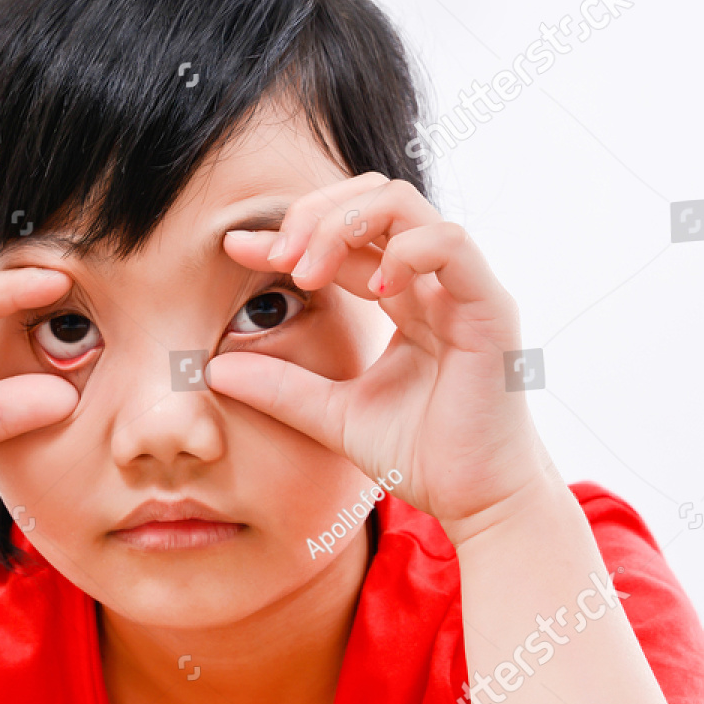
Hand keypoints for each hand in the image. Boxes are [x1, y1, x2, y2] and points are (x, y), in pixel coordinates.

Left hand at [209, 173, 555, 545]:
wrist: (478, 503)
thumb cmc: (423, 458)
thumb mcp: (332, 416)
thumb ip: (280, 388)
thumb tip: (213, 369)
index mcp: (403, 299)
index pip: (340, 242)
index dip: (287, 236)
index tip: (236, 248)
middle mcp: (433, 282)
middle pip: (371, 199)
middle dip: (314, 215)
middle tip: (278, 256)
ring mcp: (463, 288)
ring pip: (404, 204)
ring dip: (345, 224)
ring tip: (310, 270)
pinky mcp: (489, 306)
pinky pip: (450, 242)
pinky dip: (404, 251)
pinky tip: (373, 288)